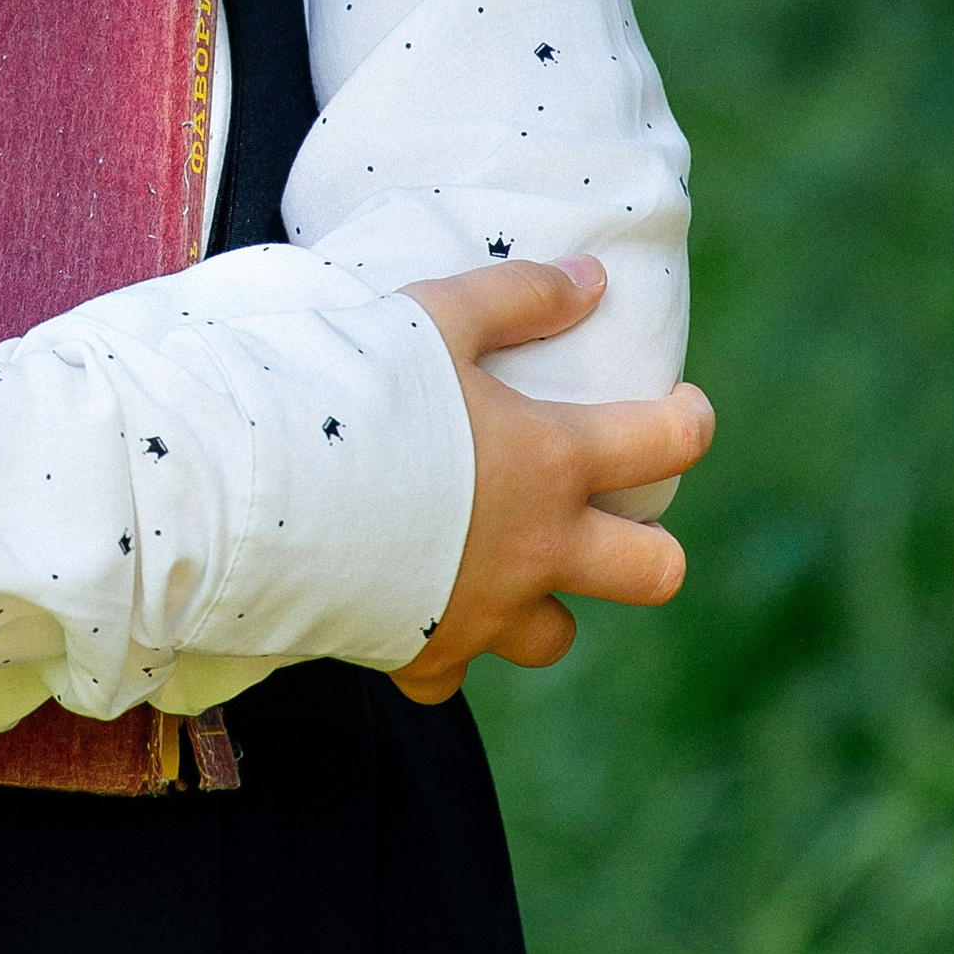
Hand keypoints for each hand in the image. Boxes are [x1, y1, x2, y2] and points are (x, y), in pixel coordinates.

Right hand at [392, 256, 713, 707]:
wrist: (263, 486)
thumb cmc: (352, 387)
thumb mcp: (435, 317)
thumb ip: (518, 297)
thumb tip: (592, 279)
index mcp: (553, 460)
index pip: (669, 444)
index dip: (690, 421)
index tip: (680, 408)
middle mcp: (537, 547)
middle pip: (655, 574)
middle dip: (647, 546)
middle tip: (606, 512)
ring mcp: (483, 610)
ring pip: (557, 636)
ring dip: (543, 603)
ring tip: (505, 565)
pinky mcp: (421, 653)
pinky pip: (447, 675)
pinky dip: (439, 647)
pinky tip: (411, 608)